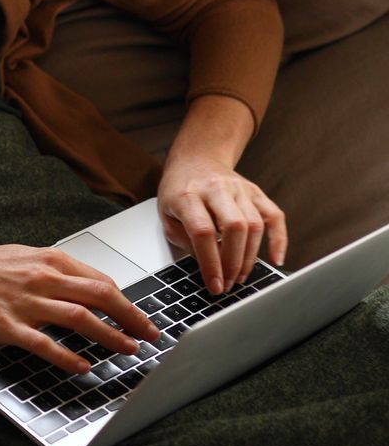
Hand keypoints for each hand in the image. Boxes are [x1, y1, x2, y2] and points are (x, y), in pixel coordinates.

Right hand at [0, 244, 160, 373]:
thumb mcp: (20, 258)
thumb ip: (53, 271)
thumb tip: (86, 286)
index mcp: (47, 259)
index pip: (100, 280)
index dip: (126, 301)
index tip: (141, 317)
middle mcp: (40, 277)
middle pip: (100, 296)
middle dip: (131, 317)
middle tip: (150, 334)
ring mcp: (24, 302)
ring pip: (80, 318)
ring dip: (110, 336)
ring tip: (128, 350)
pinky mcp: (6, 325)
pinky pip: (45, 343)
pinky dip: (68, 356)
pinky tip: (83, 366)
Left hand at [157, 156, 286, 293]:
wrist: (196, 160)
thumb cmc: (179, 191)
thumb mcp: (166, 215)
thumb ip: (184, 240)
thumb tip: (207, 267)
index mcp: (188, 195)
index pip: (203, 232)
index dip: (210, 262)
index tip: (214, 284)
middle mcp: (217, 189)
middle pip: (235, 227)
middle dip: (233, 262)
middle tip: (229, 284)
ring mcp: (239, 189)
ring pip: (255, 224)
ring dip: (250, 257)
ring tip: (240, 277)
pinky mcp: (256, 192)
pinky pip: (275, 216)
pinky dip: (279, 239)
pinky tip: (275, 259)